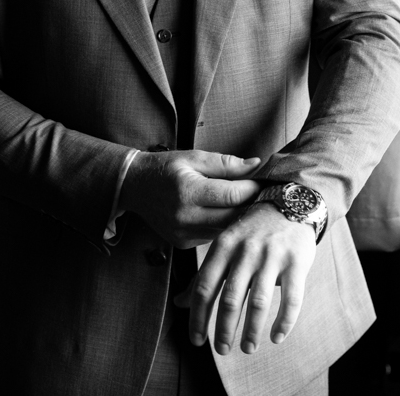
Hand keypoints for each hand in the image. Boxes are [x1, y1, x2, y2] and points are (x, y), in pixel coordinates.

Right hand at [119, 150, 261, 248]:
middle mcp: (185, 216)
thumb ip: (226, 163)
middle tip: (264, 195)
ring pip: (225, 231)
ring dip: (240, 219)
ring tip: (251, 205)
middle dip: (251, 206)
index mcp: (188, 191)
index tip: (264, 181)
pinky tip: (229, 215)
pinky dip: (224, 227)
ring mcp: (183, 233)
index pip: (232, 195)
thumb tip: (256, 164)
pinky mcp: (183, 243)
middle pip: (232, 218)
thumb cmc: (166, 167)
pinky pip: (213, 237)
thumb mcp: (194, 157)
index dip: (252, 188)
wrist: (135, 186)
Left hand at [183, 203, 316, 353]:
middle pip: (230, 298)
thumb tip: (179, 303)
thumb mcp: (224, 245)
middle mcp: (246, 251)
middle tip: (222, 350)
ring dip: (252, 331)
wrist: (289, 203)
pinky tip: (276, 337)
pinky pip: (291, 299)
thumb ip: (205, 275)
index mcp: (224, 246)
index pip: (205, 286)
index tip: (197, 341)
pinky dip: (283, 322)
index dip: (198, 317)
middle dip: (224, 330)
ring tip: (248, 348)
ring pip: (259, 302)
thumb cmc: (251, 231)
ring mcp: (272, 256)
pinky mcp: (296, 262)